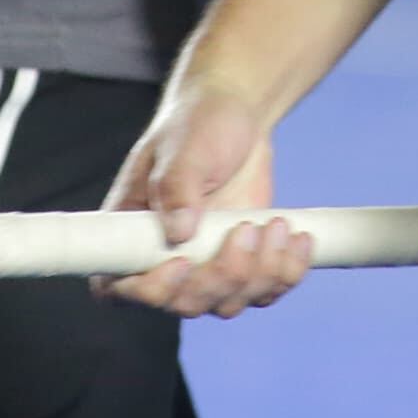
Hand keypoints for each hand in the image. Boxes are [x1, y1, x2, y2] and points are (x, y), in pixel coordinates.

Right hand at [100, 84, 314, 317]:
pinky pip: (265, 290)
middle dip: (222, 276)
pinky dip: (286, 273)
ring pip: (228, 302)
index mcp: (132, 232)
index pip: (119, 287)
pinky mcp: (246, 263)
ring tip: (277, 225)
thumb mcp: (184, 148)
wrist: (238, 114)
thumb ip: (176, 186)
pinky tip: (299, 238)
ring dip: (259, 273)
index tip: (183, 261)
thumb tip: (178, 232)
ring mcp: (207, 265)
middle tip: (246, 227)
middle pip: (185, 303)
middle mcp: (165, 258)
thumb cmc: (198, 123)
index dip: (149, 290)